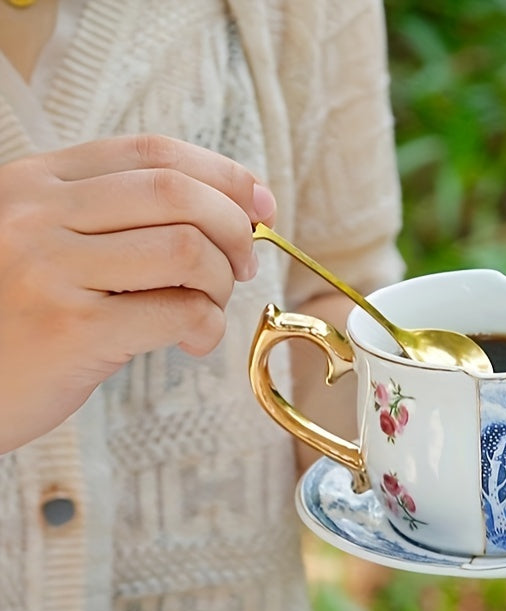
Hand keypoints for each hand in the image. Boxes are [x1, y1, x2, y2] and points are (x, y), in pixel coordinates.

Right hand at [0, 134, 276, 452]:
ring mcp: (52, 270)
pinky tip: (192, 342)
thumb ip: (109, 222)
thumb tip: (223, 217)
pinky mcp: (73, 330)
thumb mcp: (42, 246)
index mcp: (37, 183)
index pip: (153, 154)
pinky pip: (179, 311)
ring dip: (221, 282)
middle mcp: (39, 215)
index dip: (224, 175)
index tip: (261, 205)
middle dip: (236, 228)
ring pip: (188, 248)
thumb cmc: (12, 318)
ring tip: (207, 307)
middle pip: (178, 193)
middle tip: (241, 266)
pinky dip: (208, 327)